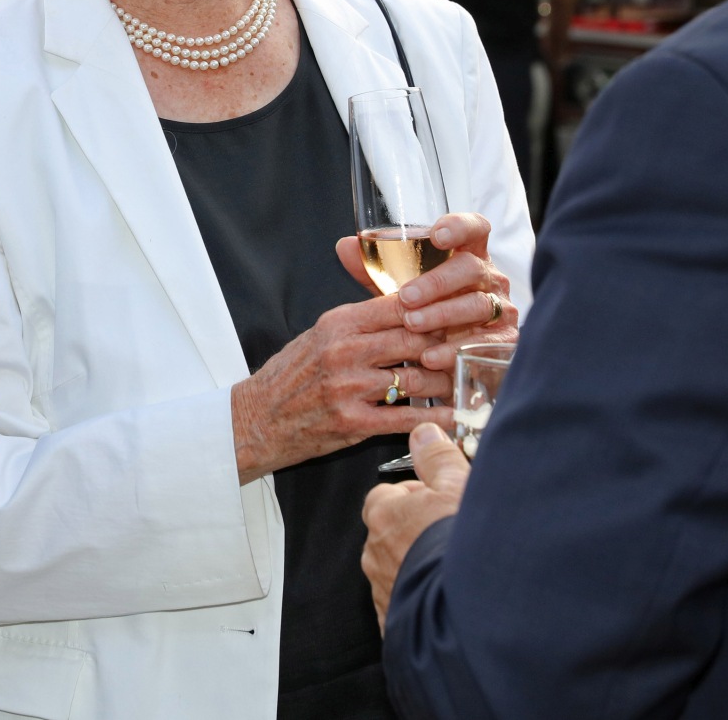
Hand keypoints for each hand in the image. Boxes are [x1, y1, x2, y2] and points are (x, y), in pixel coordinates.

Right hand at [230, 293, 446, 483]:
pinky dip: (435, 417)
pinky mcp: (353, 422)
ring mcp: (350, 388)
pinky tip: (454, 415)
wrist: (258, 419)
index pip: (399, 304)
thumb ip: (360, 322)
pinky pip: (405, 417)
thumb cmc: (290, 376)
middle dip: (447, 341)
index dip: (434, 306)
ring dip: (445, 380)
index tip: (455, 309)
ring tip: (465, 380)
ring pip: (416, 377)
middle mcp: (345, 351)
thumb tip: (407, 308)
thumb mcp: (319, 335)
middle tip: (469, 345)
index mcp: (338, 323)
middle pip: (415, 338)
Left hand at [337, 212, 516, 376]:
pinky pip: (485, 343)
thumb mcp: (398, 294)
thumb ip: (374, 271)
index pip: (475, 229)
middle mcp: (490, 279)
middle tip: (406, 298)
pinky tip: (431, 357)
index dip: (460, 227)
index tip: (437, 235)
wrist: (446, 364)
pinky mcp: (505, 343)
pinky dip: (456, 350)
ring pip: (478, 304)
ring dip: (443, 314)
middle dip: (437, 281)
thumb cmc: (424, 318)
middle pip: (472, 267)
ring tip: (412, 325)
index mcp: (468, 256)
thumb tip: (344, 246)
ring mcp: (501, 310)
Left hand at [361, 422, 467, 628]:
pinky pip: (404, 600)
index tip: (441, 500)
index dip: (417, 495)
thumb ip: (437, 457)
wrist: (467, 610)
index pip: (388, 495)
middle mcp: (374, 551)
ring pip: (397, 567)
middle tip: (451, 533)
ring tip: (453, 565)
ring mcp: (382, 588)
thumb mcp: (456, 486)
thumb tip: (424, 433)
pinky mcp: (394, 618)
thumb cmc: (459, 546)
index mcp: (383, 514)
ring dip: (419, 564)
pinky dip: (422, 596)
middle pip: (392, 532)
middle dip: (417, 531)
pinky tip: (447, 594)